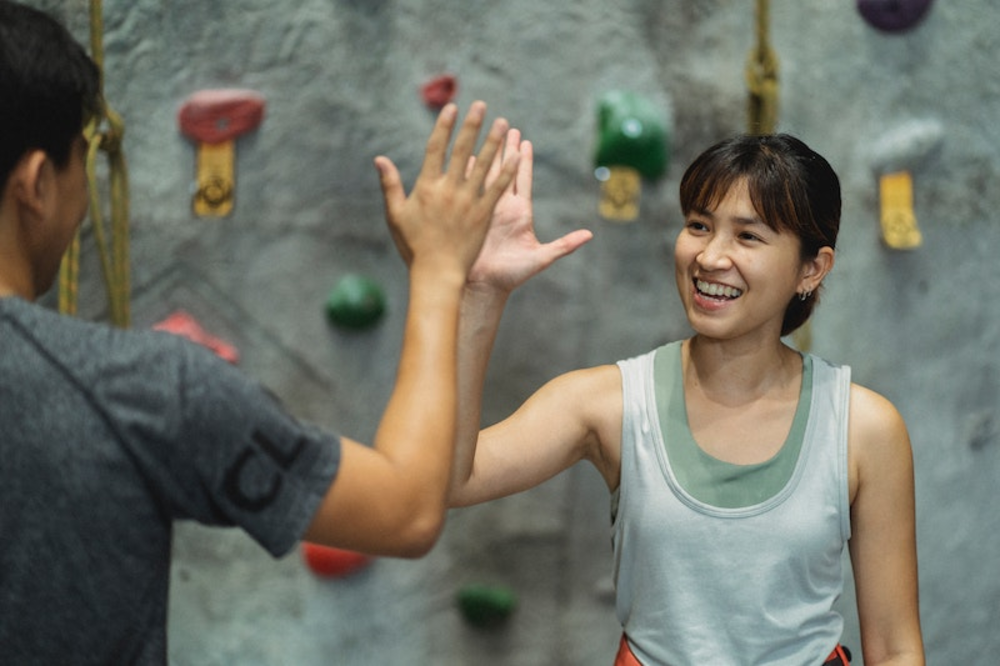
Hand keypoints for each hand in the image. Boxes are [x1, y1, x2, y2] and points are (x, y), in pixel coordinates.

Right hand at [375, 101, 518, 279]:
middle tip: (481, 105)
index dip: (444, 127)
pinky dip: (507, 172)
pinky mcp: (483, 215)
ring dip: (494, 142)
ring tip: (503, 123)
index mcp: (426, 188)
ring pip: (483, 165)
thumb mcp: (396, 214)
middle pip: (462, 151)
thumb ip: (390, 184)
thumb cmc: (413, 246)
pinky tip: (516, 156)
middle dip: (472, 126)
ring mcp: (468, 202)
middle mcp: (448, 190)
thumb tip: (379, 159)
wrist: (436, 274)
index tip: (452, 108)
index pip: (435, 149)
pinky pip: (498, 189)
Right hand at [468, 128, 592, 294]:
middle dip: (505, 148)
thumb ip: (564, 245)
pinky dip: (465, 172)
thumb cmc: (513, 275)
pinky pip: (467, 189)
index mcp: (521, 214)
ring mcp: (485, 210)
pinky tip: (462, 155)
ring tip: (484, 133)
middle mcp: (503, 208)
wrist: (485, 286)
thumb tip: (590, 235)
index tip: (526, 141)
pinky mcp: (470, 216)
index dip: (525, 161)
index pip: (524, 181)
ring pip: (486, 175)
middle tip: (506, 126)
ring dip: (486, 154)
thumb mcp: (541, 258)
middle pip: (505, 171)